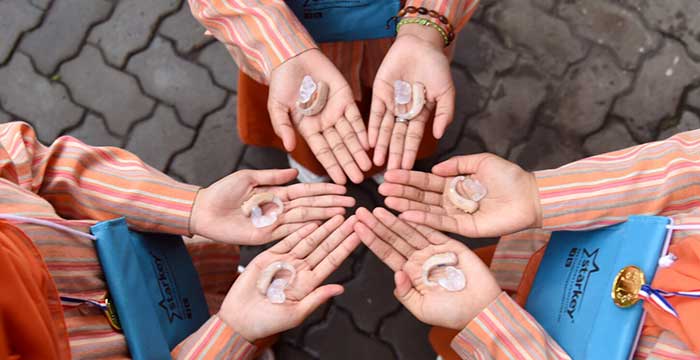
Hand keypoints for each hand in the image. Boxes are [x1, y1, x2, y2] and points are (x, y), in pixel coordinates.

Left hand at [190, 169, 354, 244]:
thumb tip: (296, 172)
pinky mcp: (265, 235)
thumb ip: (273, 176)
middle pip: (310, 205)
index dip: (324, 190)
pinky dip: (305, 227)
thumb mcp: (249, 177)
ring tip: (343, 213)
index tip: (342, 188)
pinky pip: (288, 230)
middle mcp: (278, 209)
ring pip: (304, 217)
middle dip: (331, 203)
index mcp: (276, 193)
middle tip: (352, 203)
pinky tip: (322, 224)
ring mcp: (273, 223)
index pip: (306, 191)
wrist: (203, 210)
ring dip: (324, 215)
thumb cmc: (222, 192)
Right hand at [218, 215, 359, 340]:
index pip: (332, 261)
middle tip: (355, 218)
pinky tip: (313, 222)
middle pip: (324, 247)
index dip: (346, 247)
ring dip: (324, 228)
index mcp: (309, 284)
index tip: (359, 234)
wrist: (240, 319)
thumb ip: (317, 298)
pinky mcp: (269, 256)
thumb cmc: (267, 322)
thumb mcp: (296, 313)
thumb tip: (340, 288)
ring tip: (338, 215)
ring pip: (309, 241)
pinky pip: (287, 240)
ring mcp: (285, 262)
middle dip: (340, 233)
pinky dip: (300, 231)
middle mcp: (300, 270)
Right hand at [268, 49, 371, 183]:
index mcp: (308, 129)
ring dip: (358, 151)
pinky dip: (362, 130)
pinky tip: (368, 144)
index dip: (332, 166)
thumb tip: (290, 147)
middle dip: (349, 164)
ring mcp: (336, 111)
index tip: (341, 181)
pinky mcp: (346, 97)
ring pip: (350, 136)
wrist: (292, 57)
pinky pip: (356, 117)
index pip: (323, 152)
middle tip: (359, 180)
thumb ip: (282, 127)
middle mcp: (324, 123)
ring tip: (367, 167)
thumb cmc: (281, 83)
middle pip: (339, 148)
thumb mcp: (277, 107)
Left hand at [354, 207, 500, 328]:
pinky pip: (433, 231)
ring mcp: (434, 250)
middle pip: (394, 239)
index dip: (371, 240)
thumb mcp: (421, 309)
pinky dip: (420, 221)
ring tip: (377, 209)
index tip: (356, 227)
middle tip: (361, 212)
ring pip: (410, 232)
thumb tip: (396, 274)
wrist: (481, 310)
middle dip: (377, 225)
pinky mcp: (451, 245)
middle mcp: (419, 259)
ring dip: (393, 221)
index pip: (386, 253)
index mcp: (410, 273)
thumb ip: (405, 294)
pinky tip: (404, 213)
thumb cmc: (452, 313)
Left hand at [369, 25, 453, 169]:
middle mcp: (405, 112)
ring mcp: (391, 104)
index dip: (411, 153)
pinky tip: (370, 142)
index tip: (407, 169)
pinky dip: (373, 128)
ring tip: (378, 163)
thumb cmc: (437, 67)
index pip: (414, 137)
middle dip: (395, 155)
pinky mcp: (379, 94)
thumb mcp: (446, 91)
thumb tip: (438, 135)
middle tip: (390, 174)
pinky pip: (375, 114)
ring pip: (385, 129)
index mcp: (421, 114)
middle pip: (398, 137)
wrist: (421, 44)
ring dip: (382, 146)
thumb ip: (444, 113)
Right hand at [378, 153, 541, 237]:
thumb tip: (436, 167)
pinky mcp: (465, 228)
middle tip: (380, 189)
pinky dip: (423, 219)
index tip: (389, 174)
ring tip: (387, 201)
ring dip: (406, 206)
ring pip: (426, 210)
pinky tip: (406, 215)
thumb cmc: (509, 177)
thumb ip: (458, 163)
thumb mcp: (481, 162)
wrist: (530, 196)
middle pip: (421, 196)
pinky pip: (441, 223)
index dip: (408, 178)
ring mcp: (457, 215)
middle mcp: (452, 200)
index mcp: (455, 184)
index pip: (426, 181)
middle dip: (401, 192)